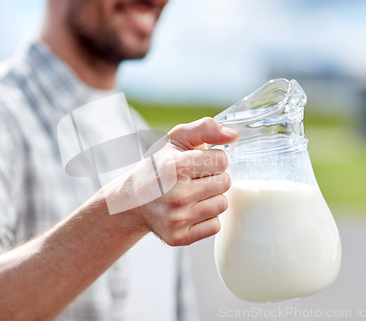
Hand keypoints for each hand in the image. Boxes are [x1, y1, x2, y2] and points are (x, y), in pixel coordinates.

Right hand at [128, 117, 238, 245]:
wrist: (131, 201)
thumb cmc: (158, 167)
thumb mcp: (176, 139)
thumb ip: (205, 128)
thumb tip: (234, 135)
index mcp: (175, 167)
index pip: (222, 160)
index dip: (212, 159)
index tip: (198, 163)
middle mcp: (176, 195)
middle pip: (225, 183)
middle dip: (213, 178)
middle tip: (193, 179)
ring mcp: (177, 219)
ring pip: (222, 204)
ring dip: (212, 198)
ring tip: (192, 195)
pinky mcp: (179, 238)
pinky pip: (215, 226)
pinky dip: (206, 218)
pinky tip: (190, 211)